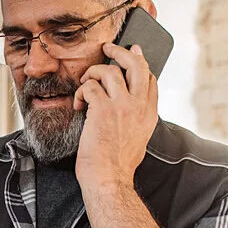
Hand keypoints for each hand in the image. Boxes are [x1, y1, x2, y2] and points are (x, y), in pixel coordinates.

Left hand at [73, 43, 159, 186]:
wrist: (108, 178)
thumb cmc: (118, 165)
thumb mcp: (138, 138)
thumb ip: (137, 118)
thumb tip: (129, 108)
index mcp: (149, 114)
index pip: (150, 78)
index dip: (140, 63)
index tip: (132, 54)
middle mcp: (139, 106)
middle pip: (136, 64)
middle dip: (121, 51)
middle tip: (108, 48)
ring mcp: (122, 105)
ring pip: (109, 70)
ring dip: (92, 73)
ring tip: (84, 84)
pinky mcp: (102, 109)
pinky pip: (90, 86)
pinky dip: (80, 92)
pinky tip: (78, 105)